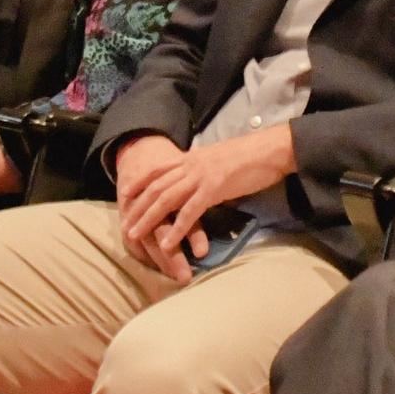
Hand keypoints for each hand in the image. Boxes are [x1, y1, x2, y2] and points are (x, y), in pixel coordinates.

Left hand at [116, 127, 295, 283]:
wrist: (271, 149)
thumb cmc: (251, 156)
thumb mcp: (220, 160)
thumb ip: (205, 170)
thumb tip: (199, 182)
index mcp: (192, 157)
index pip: (158, 169)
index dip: (140, 180)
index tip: (125, 193)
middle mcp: (191, 165)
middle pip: (156, 187)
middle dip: (137, 207)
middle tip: (124, 225)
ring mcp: (201, 176)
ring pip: (166, 199)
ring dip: (148, 219)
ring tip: (135, 236)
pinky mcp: (214, 189)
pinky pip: (189, 212)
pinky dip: (176, 229)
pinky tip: (167, 243)